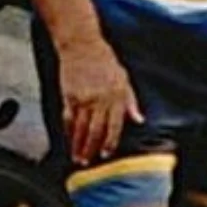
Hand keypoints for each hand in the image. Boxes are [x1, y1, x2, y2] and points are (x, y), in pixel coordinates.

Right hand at [53, 35, 142, 165]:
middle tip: (88, 162)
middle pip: (95, 130)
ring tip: (77, 157)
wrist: (82, 45)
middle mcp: (100, 99)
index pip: (114, 125)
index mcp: (117, 95)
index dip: (110, 142)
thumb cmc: (105, 60)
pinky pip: (68, 118)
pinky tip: (68, 140)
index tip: (106, 154)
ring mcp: (82, 98)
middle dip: (92, 148)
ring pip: (80, 128)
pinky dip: (68, 131)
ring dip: (78, 145)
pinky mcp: (68, 96)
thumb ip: (131, 101)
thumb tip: (139, 119)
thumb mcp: (124, 78)